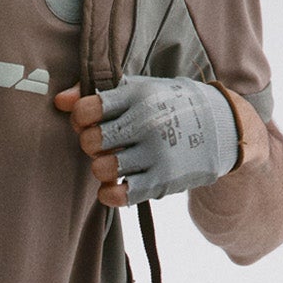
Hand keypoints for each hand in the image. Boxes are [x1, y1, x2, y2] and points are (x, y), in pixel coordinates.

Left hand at [55, 76, 241, 207]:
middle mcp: (148, 122)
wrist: (224, 127)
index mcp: (139, 95)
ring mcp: (157, 153)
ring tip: (113, 161)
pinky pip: (119, 194)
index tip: (89, 120)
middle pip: (91, 141)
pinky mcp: (163, 181)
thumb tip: (59, 101)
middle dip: (90, 144)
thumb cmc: (171, 104)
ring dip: (101, 167)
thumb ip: (95, 92)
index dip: (80, 118)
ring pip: (102, 168)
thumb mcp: (140, 88)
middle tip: (104, 143)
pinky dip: (109, 193)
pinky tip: (115, 184)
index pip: (88, 109)